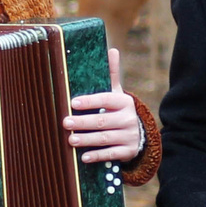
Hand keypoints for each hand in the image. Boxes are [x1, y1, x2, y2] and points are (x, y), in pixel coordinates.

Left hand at [64, 48, 143, 162]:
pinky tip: (84, 157)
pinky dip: (97, 156)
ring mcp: (129, 136)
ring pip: (106, 138)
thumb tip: (112, 49)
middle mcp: (128, 118)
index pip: (106, 99)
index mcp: (124, 102)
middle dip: (83, 122)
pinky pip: (111, 154)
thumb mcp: (117, 93)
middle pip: (103, 121)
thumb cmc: (119, 111)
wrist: (140, 134)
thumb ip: (112, 74)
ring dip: (87, 139)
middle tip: (65, 122)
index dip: (90, 101)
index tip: (73, 102)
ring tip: (70, 139)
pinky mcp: (127, 151)